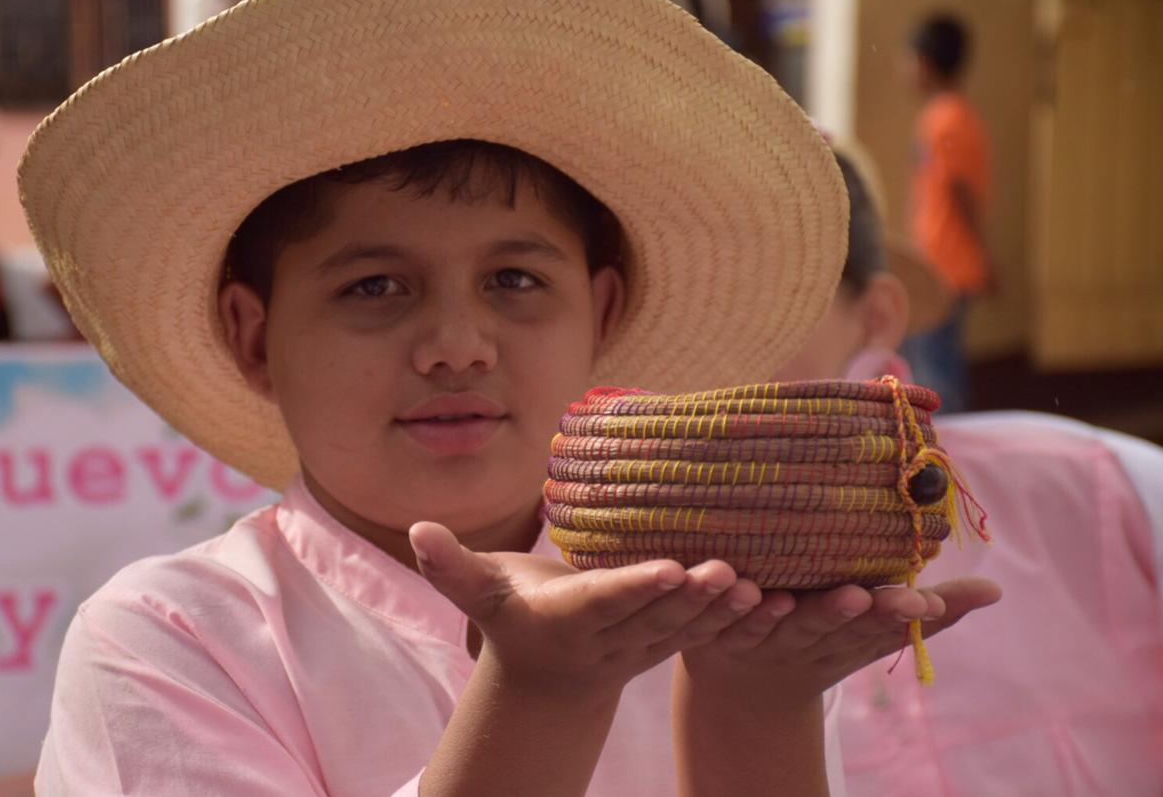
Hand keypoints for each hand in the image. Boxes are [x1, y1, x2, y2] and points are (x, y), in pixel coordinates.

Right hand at [409, 521, 762, 699]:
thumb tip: (415, 529)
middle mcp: (616, 635)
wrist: (553, 677)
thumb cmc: (515, 618)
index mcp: (572, 618)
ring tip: (774, 588)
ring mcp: (649, 643)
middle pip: (661, 615)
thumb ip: (452, 566)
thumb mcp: (481, 596)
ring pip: (695, 626)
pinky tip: (791, 598)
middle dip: (697, 596)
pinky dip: (748, 617)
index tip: (668, 569)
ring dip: (735, 612)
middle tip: (735, 570)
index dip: (636, 586)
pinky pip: (713, 629)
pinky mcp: (674, 639)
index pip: (607, 599)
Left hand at [679, 576, 1001, 704]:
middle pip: (825, 627)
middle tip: (865, 597)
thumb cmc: (823, 635)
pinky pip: (722, 618)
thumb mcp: (875, 626)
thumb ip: (930, 610)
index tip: (914, 600)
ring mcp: (760, 637)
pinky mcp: (715, 630)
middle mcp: (804, 639)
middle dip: (843, 614)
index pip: (874, 627)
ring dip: (780, 611)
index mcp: (845, 636)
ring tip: (793, 597)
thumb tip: (996, 591)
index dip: (892, 616)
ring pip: (774, 625)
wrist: (744, 681)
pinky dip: (732, 606)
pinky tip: (740, 586)